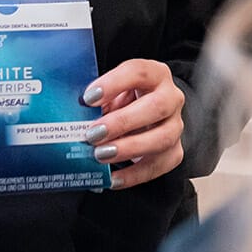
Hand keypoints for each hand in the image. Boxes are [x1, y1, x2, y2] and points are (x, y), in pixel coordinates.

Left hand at [82, 59, 183, 189]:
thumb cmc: (127, 100)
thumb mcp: (114, 91)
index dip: (114, 83)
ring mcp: (176, 125)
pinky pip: (159, 165)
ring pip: (162, 137)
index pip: (139, 72)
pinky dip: (134, 174)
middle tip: (94, 134)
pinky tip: (113, 179)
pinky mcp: (175, 151)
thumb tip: (76, 113)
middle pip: (156, 106)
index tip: (89, 98)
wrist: (150, 115)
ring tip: (101, 155)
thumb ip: (100, 99)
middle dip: (122, 122)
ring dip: (129, 148)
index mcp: (155, 74)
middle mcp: (171, 97)